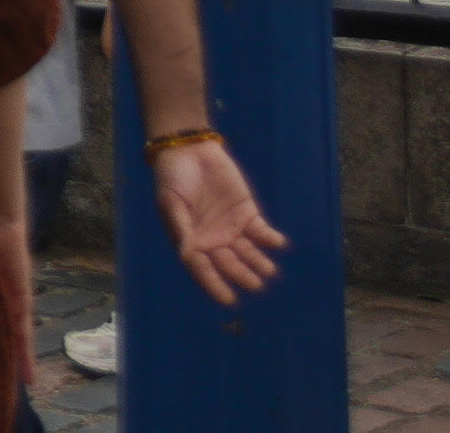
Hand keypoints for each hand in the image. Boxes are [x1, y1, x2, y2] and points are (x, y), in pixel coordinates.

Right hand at [150, 136, 285, 302]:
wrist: (189, 149)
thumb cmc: (173, 178)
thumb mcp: (171, 203)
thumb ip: (180, 229)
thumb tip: (186, 255)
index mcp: (192, 242)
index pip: (203, 269)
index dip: (215, 285)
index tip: (229, 299)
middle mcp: (213, 240)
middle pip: (230, 264)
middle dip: (243, 275)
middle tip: (256, 284)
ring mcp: (232, 228)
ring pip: (249, 253)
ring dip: (260, 263)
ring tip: (269, 271)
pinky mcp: (248, 213)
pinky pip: (262, 232)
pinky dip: (272, 239)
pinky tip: (279, 243)